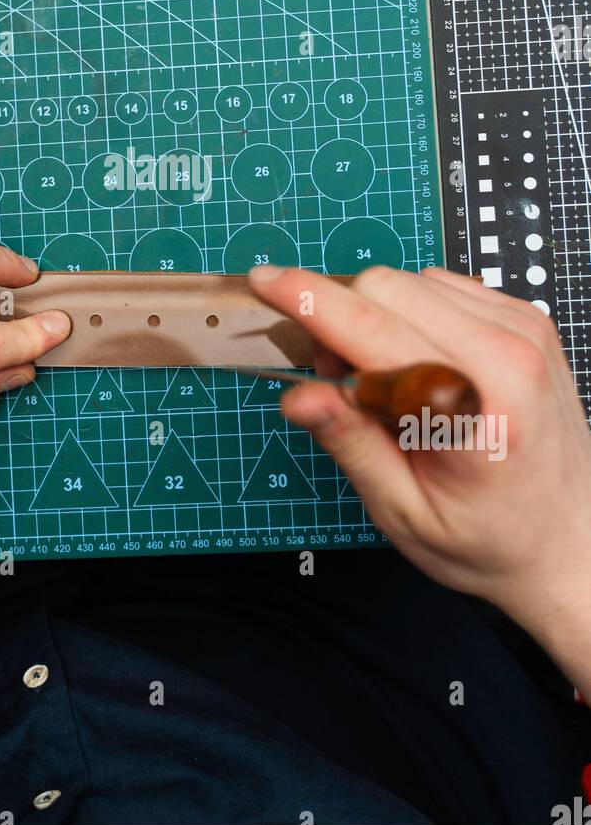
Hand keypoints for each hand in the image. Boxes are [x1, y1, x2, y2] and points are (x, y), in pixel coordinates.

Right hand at [249, 265, 590, 692]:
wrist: (572, 543)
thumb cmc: (491, 540)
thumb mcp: (406, 513)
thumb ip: (351, 444)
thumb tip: (300, 396)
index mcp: (474, 406)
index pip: (370, 327)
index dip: (308, 300)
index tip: (264, 282)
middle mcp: (507, 352)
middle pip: (385, 287)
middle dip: (340, 319)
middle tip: (335, 381)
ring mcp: (523, 328)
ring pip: (410, 281)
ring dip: (376, 317)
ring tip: (385, 382)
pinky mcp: (526, 319)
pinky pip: (442, 287)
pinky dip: (413, 315)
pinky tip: (419, 364)